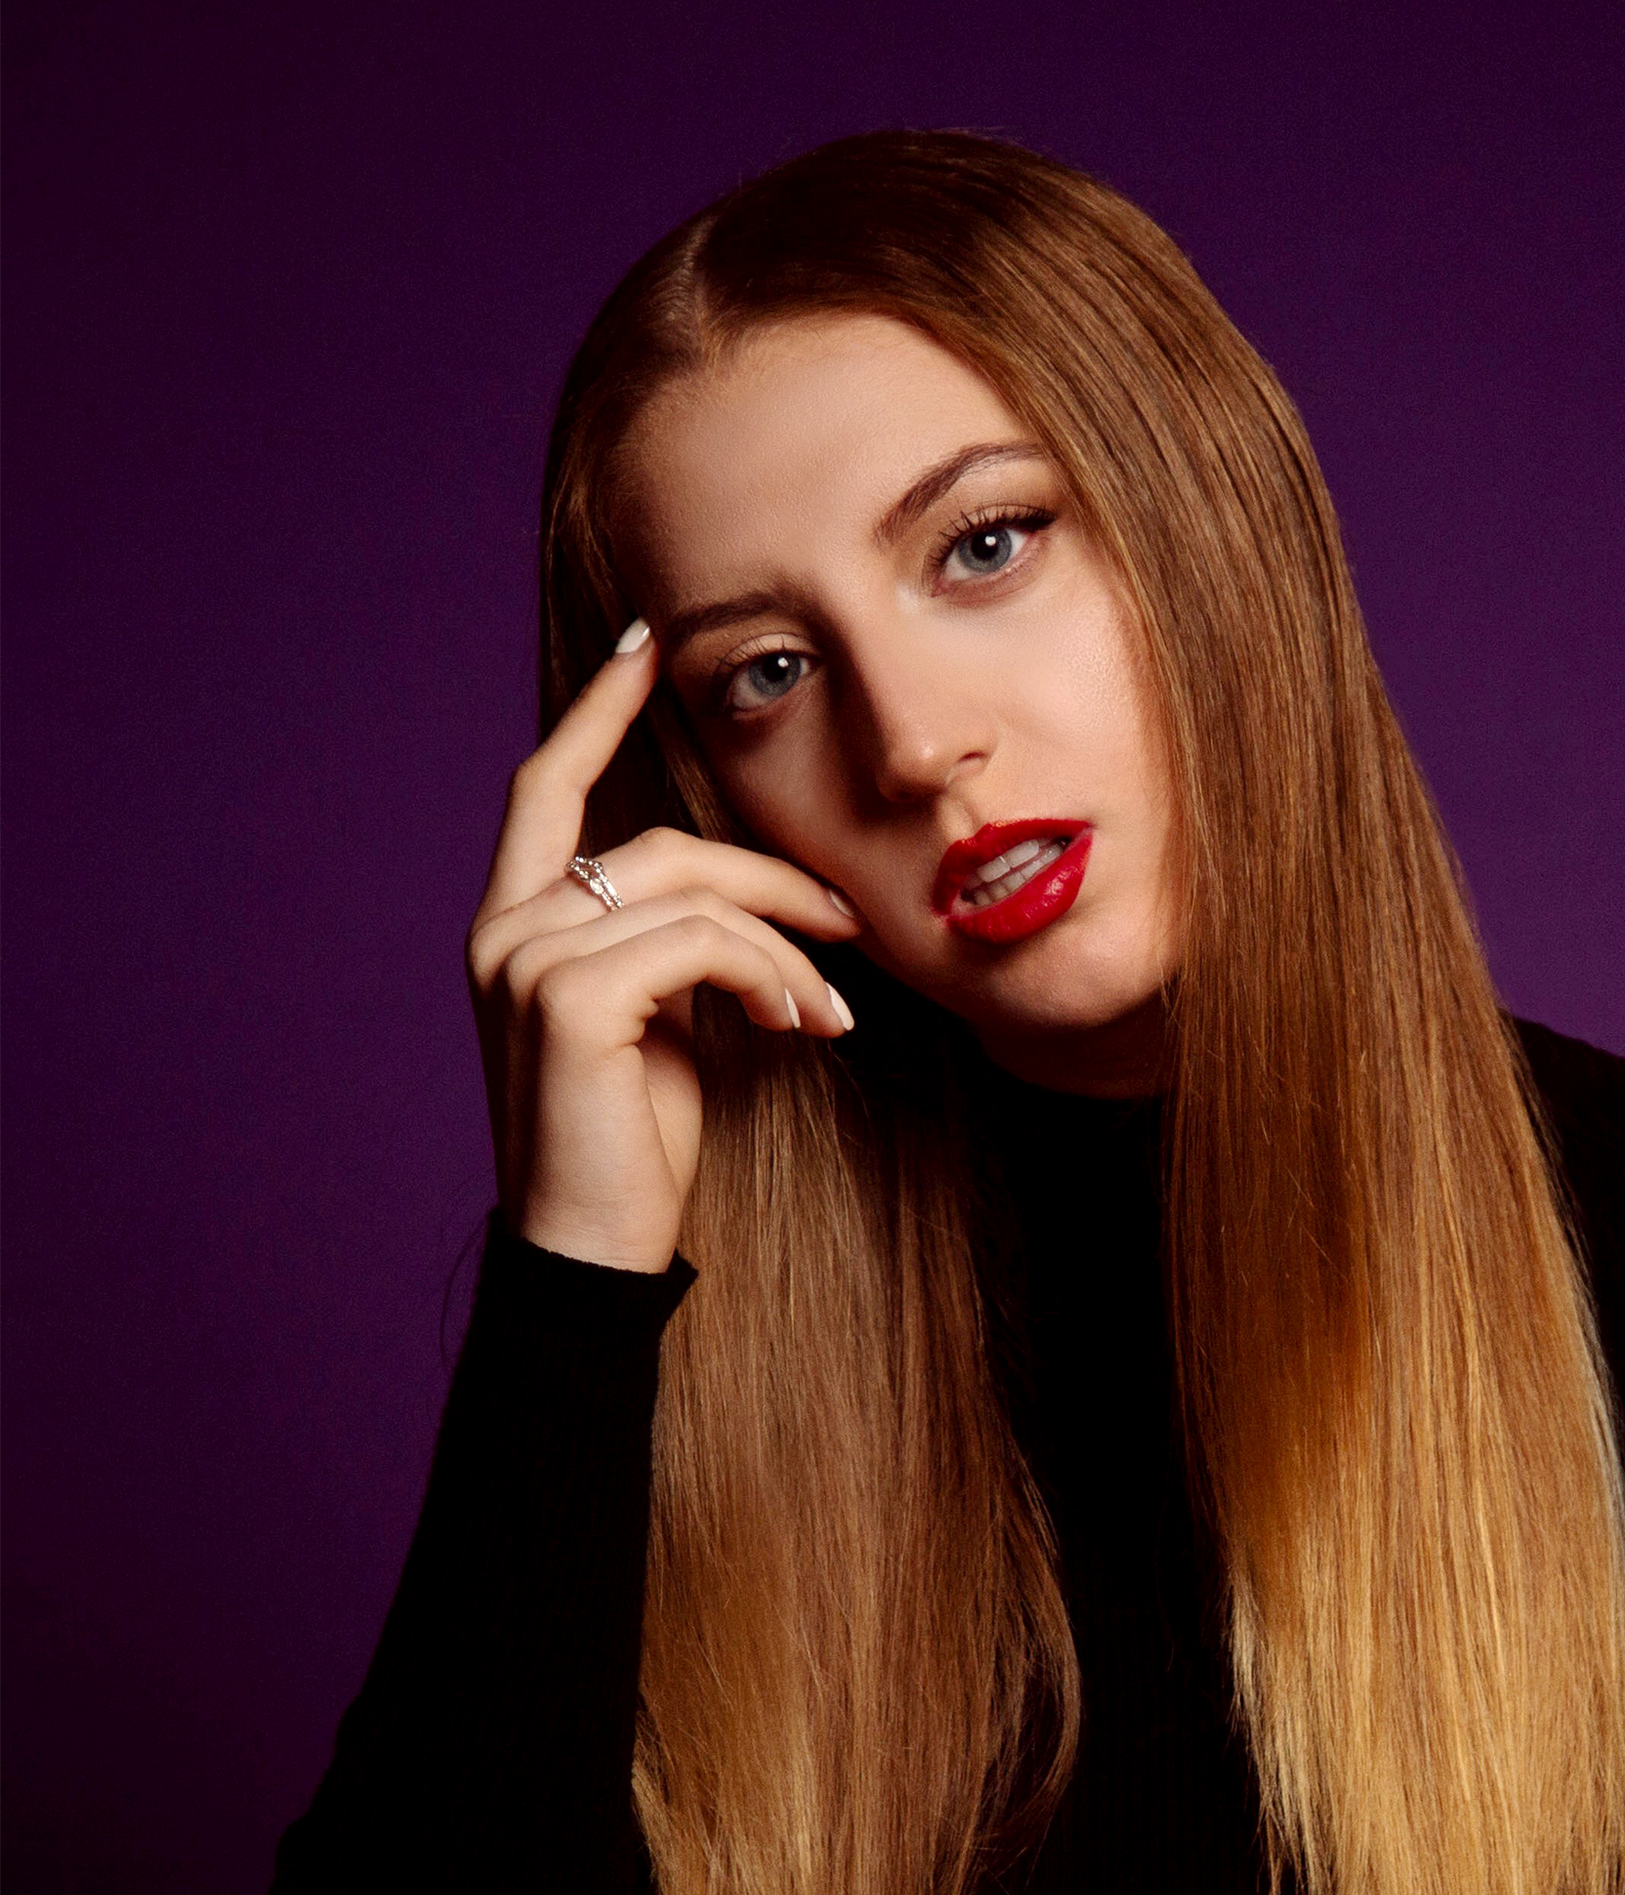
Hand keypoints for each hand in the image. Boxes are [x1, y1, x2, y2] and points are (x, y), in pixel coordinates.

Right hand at [465, 624, 858, 1272]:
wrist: (590, 1249)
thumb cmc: (628, 1145)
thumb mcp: (653, 1024)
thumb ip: (668, 947)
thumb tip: (746, 904)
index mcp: (513, 923)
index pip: (545, 786)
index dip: (597, 711)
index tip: (649, 645)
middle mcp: (503, 928)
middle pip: (660, 844)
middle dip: (772, 878)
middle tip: (852, 923)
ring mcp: (526, 958)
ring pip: (694, 895)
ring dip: (788, 948)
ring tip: (831, 1011)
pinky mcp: (571, 996)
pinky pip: (705, 946)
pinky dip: (772, 980)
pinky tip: (803, 1030)